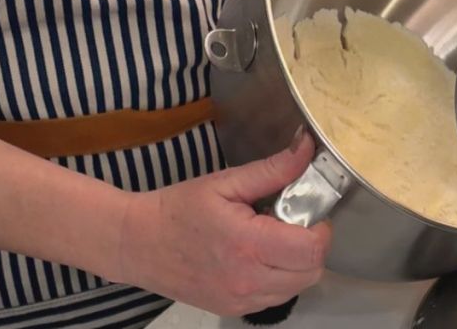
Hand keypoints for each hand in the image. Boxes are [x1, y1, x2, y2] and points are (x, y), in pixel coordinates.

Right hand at [117, 128, 330, 315]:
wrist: (136, 244)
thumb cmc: (177, 210)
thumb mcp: (225, 182)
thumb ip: (272, 169)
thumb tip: (306, 147)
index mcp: (247, 245)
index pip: (312, 248)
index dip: (319, 228)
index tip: (307, 211)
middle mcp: (248, 280)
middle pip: (312, 271)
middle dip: (311, 245)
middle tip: (289, 222)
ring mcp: (241, 300)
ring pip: (298, 287)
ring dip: (297, 264)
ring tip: (271, 239)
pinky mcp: (235, 310)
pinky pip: (276, 297)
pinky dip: (279, 278)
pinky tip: (257, 256)